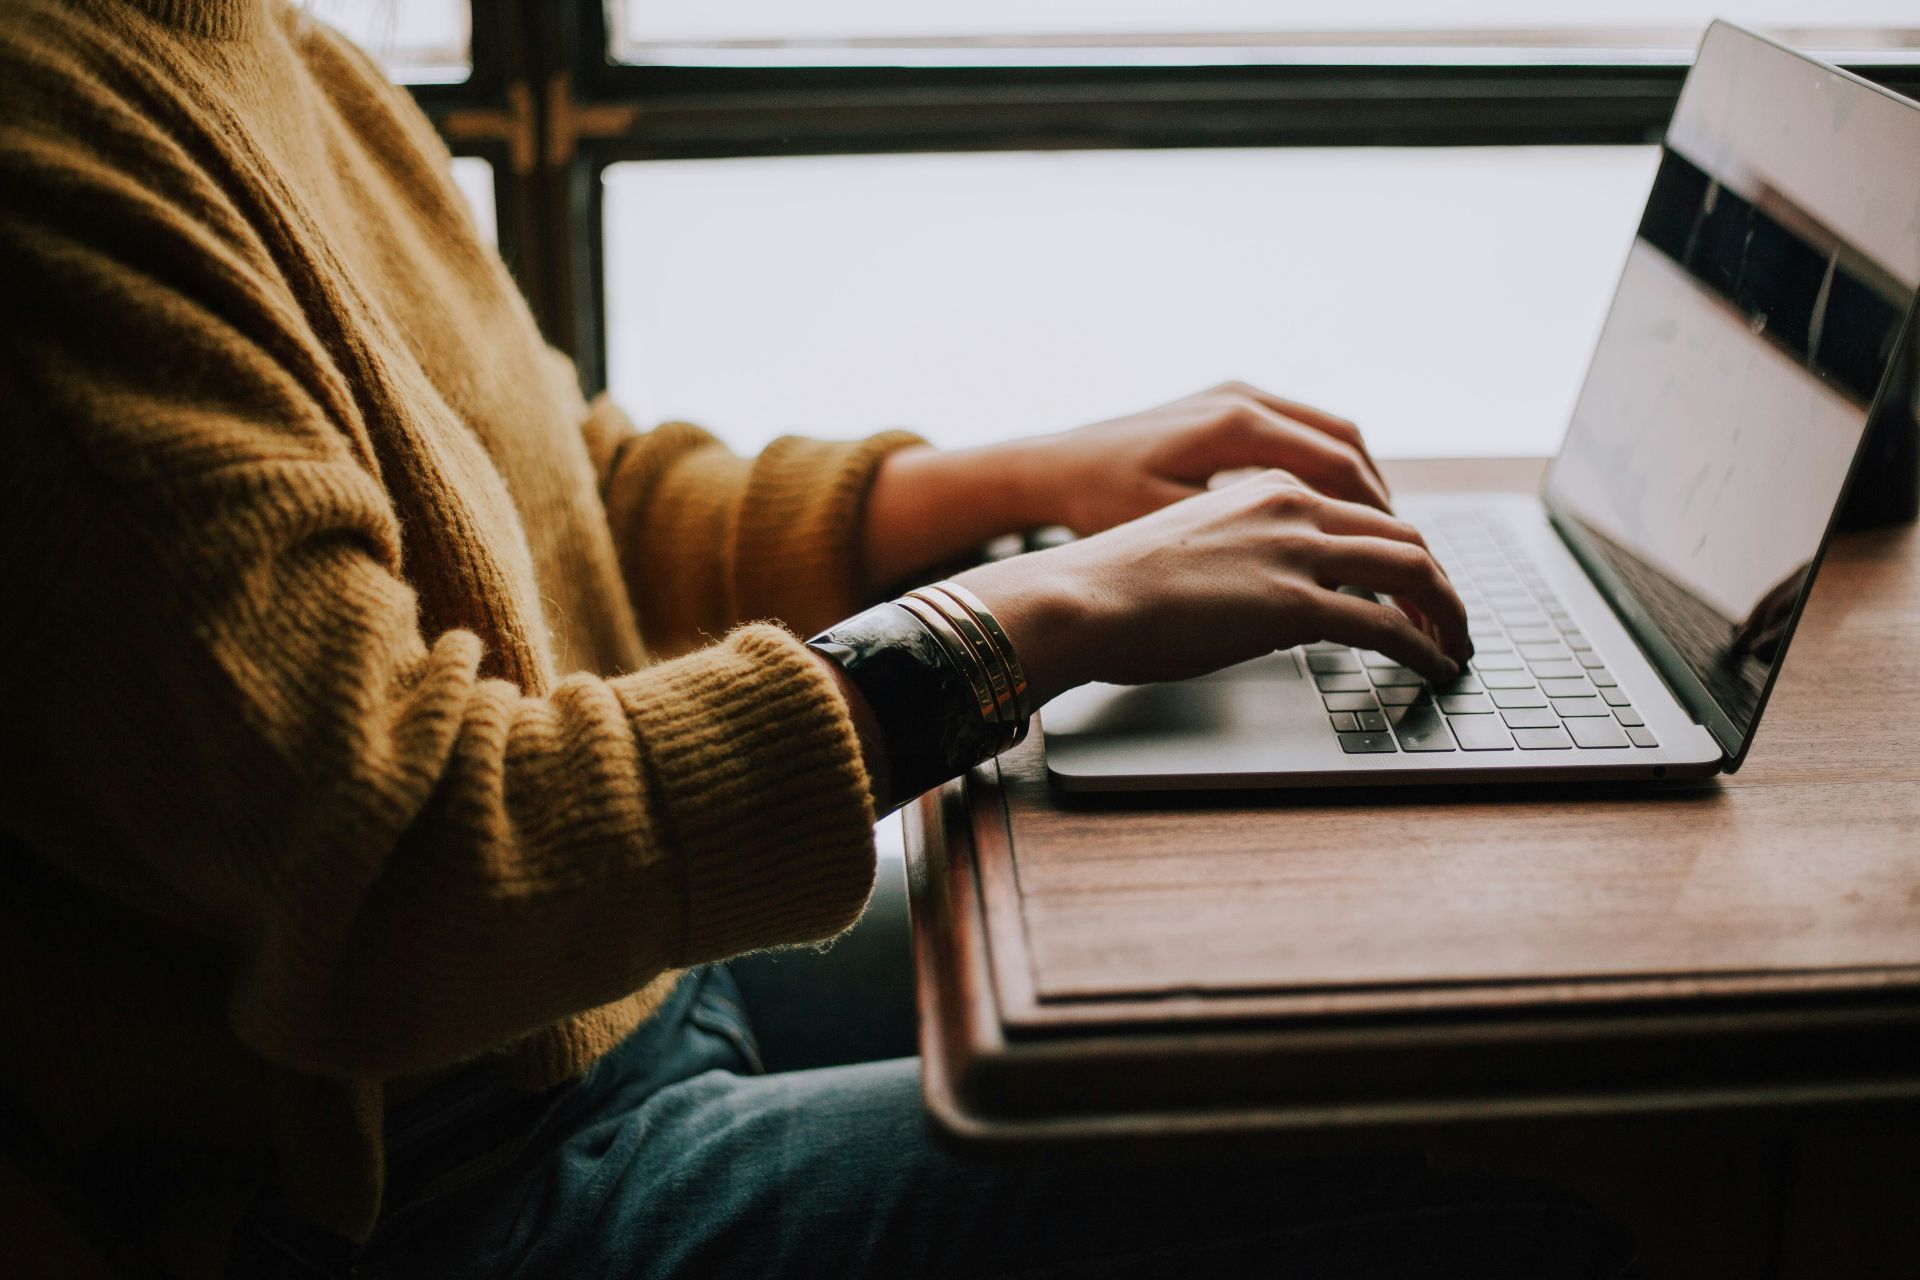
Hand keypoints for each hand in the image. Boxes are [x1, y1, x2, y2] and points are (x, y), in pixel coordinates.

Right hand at [952, 469, 1467, 708]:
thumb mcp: (1193, 549)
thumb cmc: (1114, 585)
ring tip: (1455, 647)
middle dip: (1439, 583)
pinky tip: (1434, 667)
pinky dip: (1425, 647)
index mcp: (1266, 488)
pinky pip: (1388, 625)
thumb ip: (1246, 559)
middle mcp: (1292, 506)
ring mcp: (1296, 551)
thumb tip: (1271, 604)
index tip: (1413, 587)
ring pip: (1412, 570)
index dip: (1401, 552)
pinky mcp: (1293, 603)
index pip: (1362, 513)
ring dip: (1447, 612)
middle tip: (1451, 620)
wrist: (1079, 597)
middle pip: (1402, 535)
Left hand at [1019, 381, 1390, 536]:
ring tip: (1378, 537)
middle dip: (1381, 502)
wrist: (1049, 468)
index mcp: (1236, 424)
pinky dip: (1327, 470)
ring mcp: (1235, 395)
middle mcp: (1243, 398)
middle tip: (1405, 553)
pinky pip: (1300, 431)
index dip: (1378, 518)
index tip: (1399, 560)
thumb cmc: (1097, 504)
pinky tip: (1331, 512)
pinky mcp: (1224, 405)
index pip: (1339, 467)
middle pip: (1346, 445)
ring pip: (1329, 434)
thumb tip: (1316, 578)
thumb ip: (1245, 546)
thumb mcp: (1171, 530)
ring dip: (1359, 483)